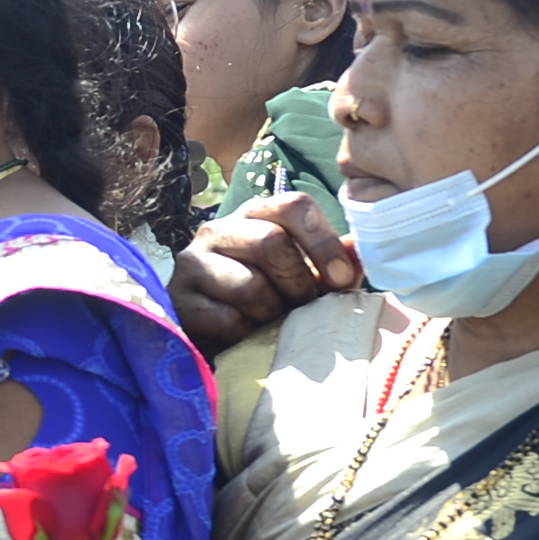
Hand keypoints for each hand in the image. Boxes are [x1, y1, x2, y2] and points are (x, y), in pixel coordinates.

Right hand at [169, 192, 359, 352]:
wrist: (210, 334)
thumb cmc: (264, 299)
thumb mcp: (303, 276)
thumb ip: (332, 262)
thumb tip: (359, 250)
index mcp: (255, 215)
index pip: (293, 205)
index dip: (323, 242)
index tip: (340, 279)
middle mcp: (218, 229)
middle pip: (271, 242)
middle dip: (297, 283)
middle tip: (302, 307)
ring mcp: (192, 262)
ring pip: (249, 285)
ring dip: (271, 313)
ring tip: (269, 322)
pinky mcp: (178, 298)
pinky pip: (227, 319)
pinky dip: (245, 333)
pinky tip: (241, 334)